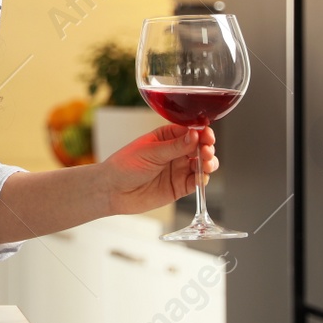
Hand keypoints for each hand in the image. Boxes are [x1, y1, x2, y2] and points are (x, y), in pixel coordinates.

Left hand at [101, 124, 217, 214]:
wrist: (112, 190)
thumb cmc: (125, 165)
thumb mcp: (150, 152)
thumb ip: (174, 146)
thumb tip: (195, 134)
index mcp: (166, 137)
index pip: (190, 131)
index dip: (202, 132)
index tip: (207, 135)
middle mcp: (175, 152)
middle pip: (199, 147)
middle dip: (207, 148)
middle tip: (206, 150)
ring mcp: (178, 169)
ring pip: (202, 164)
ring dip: (209, 163)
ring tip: (207, 164)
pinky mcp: (179, 186)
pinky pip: (196, 182)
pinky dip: (202, 180)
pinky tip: (201, 177)